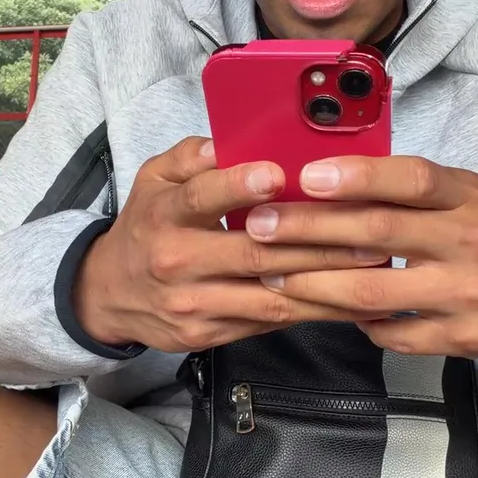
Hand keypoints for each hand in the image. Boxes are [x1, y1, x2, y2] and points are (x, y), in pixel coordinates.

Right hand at [75, 137, 392, 352]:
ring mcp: (194, 304)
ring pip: (269, 297)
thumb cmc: (146, 227)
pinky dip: (311, 312)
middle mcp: (177, 261)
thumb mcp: (153, 180)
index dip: (238, 186)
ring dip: (326, 285)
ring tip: (371, 269)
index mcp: (165, 214)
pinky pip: (267, 324)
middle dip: (315, 243)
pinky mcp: (208, 335)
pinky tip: (348, 301)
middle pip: (252, 253)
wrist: (106, 295)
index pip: (202, 198)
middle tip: (366, 231)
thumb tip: (230, 142)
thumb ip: (191, 157)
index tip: (277, 174)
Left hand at [244, 156, 477, 359]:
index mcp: (467, 198)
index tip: (306, 176)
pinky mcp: (464, 338)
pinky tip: (331, 312)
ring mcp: (467, 294)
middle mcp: (470, 243)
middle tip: (257, 225)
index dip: (358, 177)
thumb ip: (411, 188)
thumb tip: (330, 178)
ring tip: (272, 276)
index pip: (411, 180)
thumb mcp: (466, 193)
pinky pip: (394, 334)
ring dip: (314, 285)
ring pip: (374, 293)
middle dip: (308, 229)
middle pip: (378, 233)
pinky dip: (359, 323)